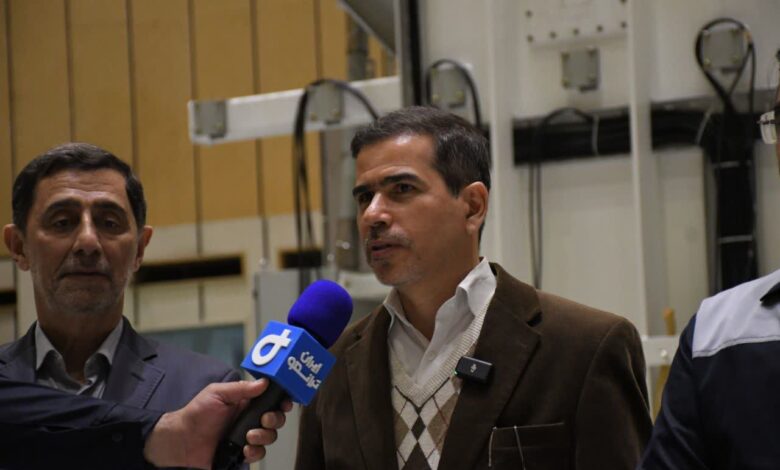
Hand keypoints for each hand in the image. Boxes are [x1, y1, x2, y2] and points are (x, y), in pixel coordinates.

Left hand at [144, 379, 291, 468]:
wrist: (181, 442)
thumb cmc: (196, 414)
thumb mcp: (216, 393)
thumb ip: (241, 388)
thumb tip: (264, 382)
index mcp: (246, 402)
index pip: (271, 399)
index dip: (281, 400)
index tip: (285, 402)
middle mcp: (249, 419)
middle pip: (276, 418)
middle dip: (275, 419)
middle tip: (264, 419)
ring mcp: (247, 436)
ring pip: (270, 436)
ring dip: (264, 436)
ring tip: (248, 436)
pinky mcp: (242, 453)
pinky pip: (259, 453)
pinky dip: (255, 451)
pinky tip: (245, 449)